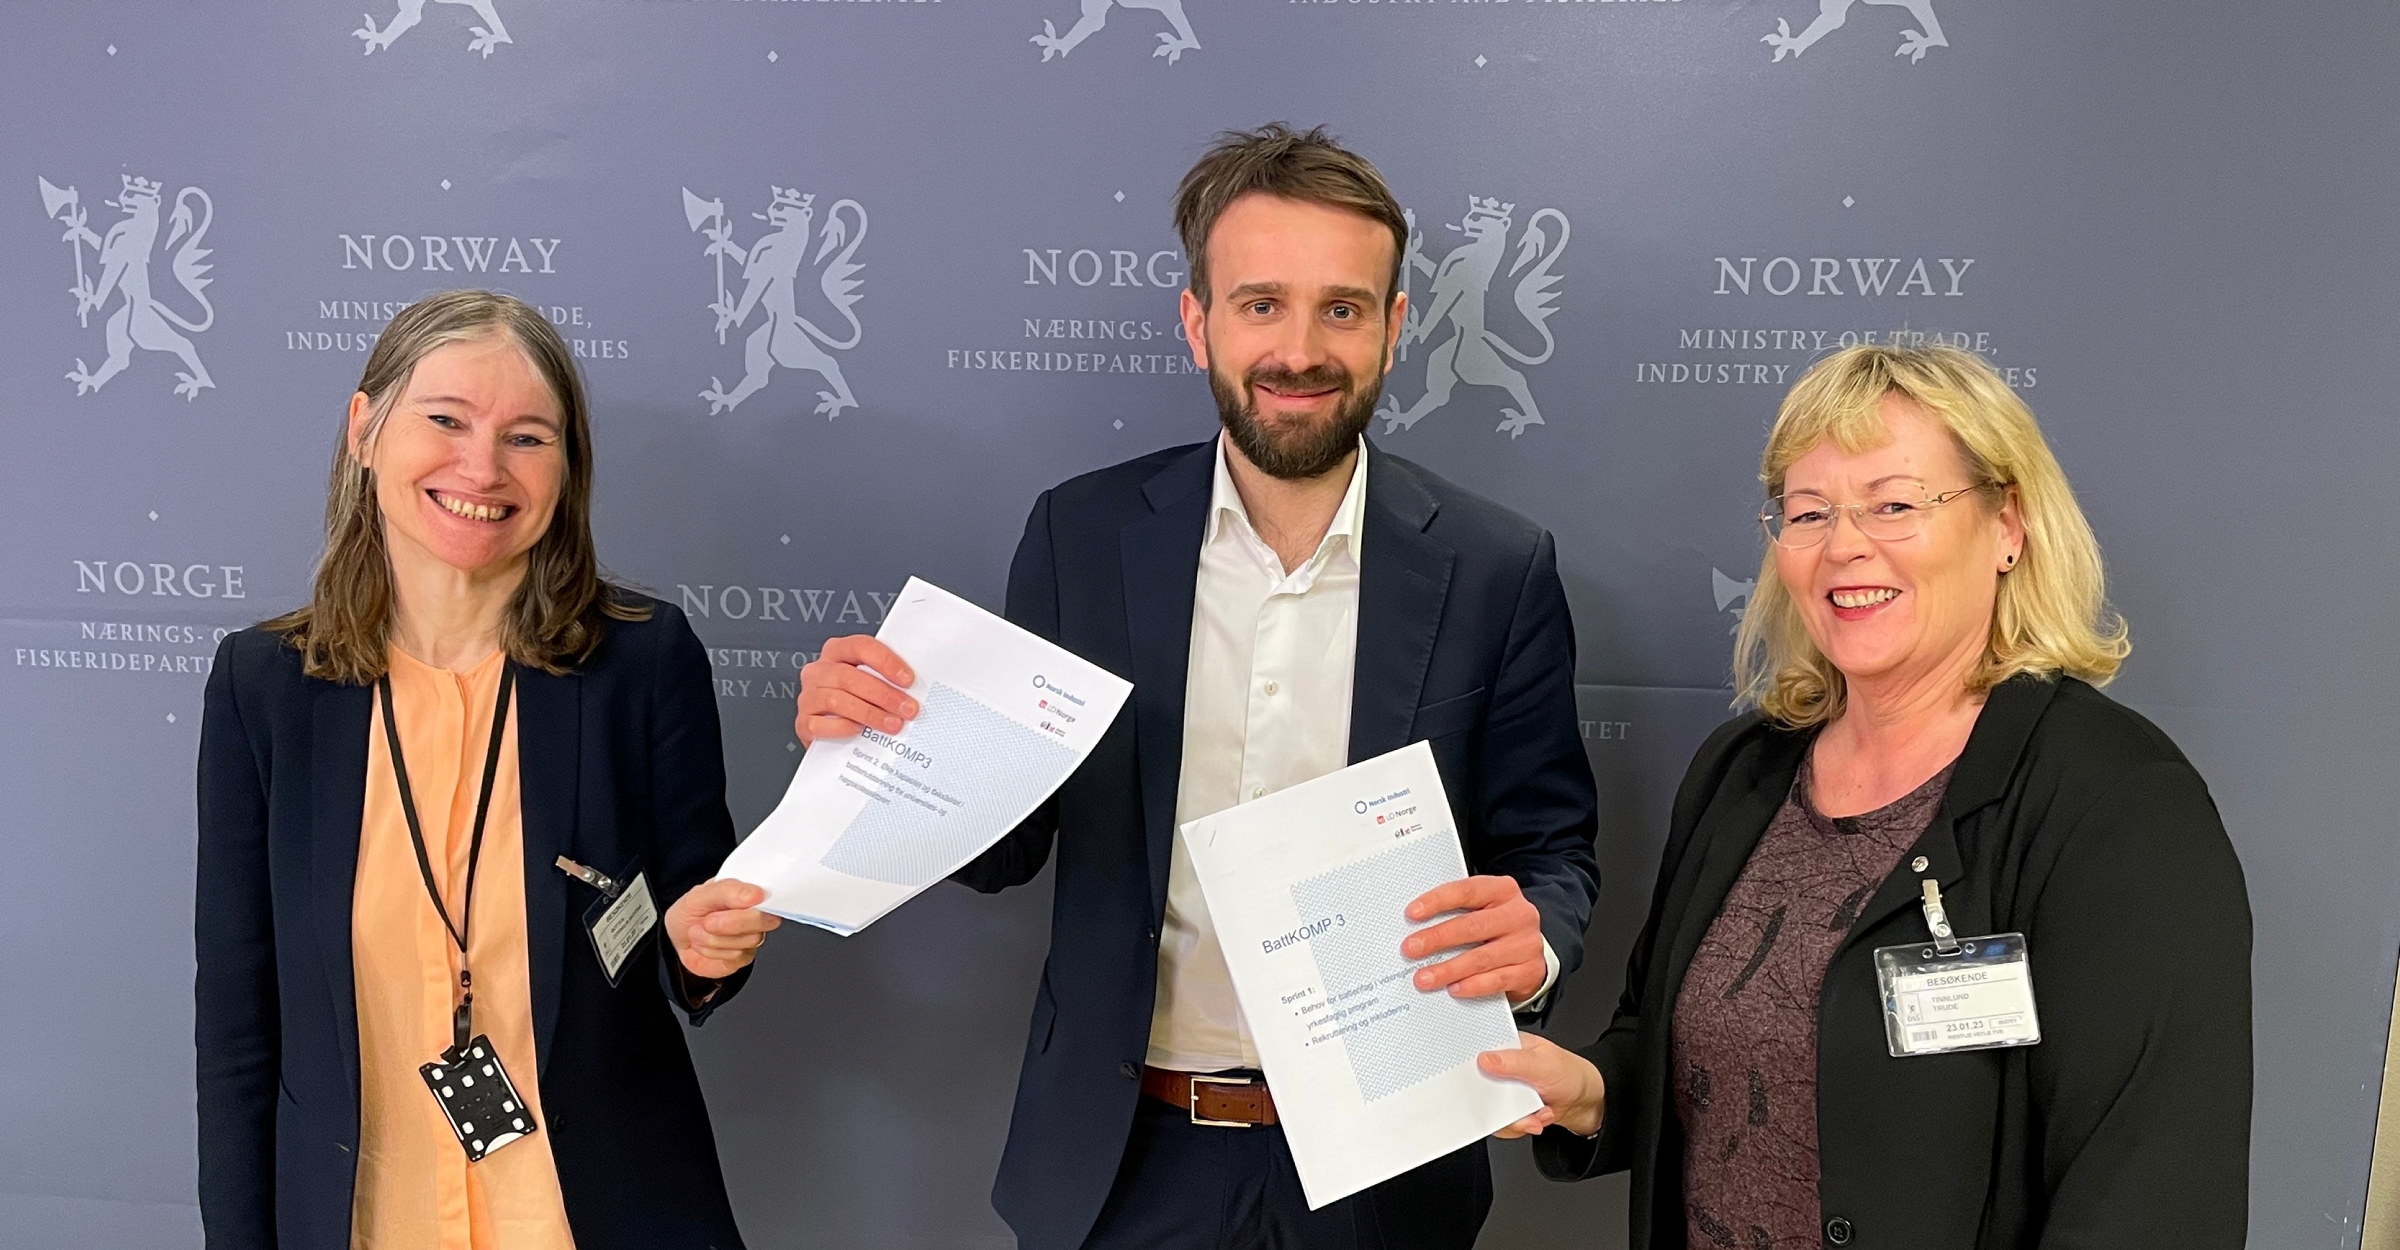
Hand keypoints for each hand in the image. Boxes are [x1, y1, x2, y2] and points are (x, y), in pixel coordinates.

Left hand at [665, 878, 780, 979]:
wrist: (675, 941)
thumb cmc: (689, 913)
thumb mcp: (698, 896)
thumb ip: (727, 891)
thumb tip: (755, 894)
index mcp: (748, 892)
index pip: (769, 894)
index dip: (759, 899)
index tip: (746, 900)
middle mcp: (754, 914)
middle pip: (765, 919)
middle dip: (733, 922)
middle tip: (708, 921)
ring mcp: (751, 936)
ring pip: (750, 940)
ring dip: (715, 938)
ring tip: (698, 931)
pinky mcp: (744, 957)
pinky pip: (737, 956)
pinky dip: (713, 951)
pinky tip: (703, 944)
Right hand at [795, 635, 916, 747]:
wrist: (830, 730)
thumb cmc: (856, 700)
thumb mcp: (869, 682)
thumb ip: (885, 679)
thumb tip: (916, 690)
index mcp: (837, 652)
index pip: (861, 647)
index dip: (886, 662)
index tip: (908, 680)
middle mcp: (819, 671)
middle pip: (850, 677)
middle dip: (884, 694)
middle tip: (907, 709)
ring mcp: (808, 696)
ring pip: (838, 700)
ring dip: (870, 714)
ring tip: (892, 724)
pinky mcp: (804, 722)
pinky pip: (822, 725)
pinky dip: (843, 728)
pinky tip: (860, 732)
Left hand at [1402, 874, 1546, 1005]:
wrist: (1529, 951)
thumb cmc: (1495, 926)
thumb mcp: (1481, 909)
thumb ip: (1456, 911)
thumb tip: (1414, 926)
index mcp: (1502, 890)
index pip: (1466, 891)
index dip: (1437, 901)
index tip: (1412, 913)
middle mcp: (1518, 914)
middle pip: (1472, 926)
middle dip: (1437, 938)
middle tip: (1410, 949)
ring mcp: (1527, 944)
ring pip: (1482, 958)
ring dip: (1448, 969)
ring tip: (1423, 978)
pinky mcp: (1530, 971)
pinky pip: (1497, 980)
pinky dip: (1472, 986)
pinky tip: (1453, 989)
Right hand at [1478, 1032, 1603, 1137]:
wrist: (1587, 1102)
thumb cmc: (1571, 1074)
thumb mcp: (1543, 1064)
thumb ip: (1514, 1062)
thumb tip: (1485, 1059)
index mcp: (1507, 1047)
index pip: (1477, 1054)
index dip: (1472, 1070)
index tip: (1481, 1086)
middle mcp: (1503, 1068)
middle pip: (1480, 1087)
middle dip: (1499, 1105)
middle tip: (1518, 1108)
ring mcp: (1506, 1091)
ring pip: (1490, 1111)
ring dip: (1515, 1120)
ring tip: (1537, 1116)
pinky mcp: (1511, 1110)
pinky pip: (1502, 1125)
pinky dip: (1521, 1127)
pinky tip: (1538, 1119)